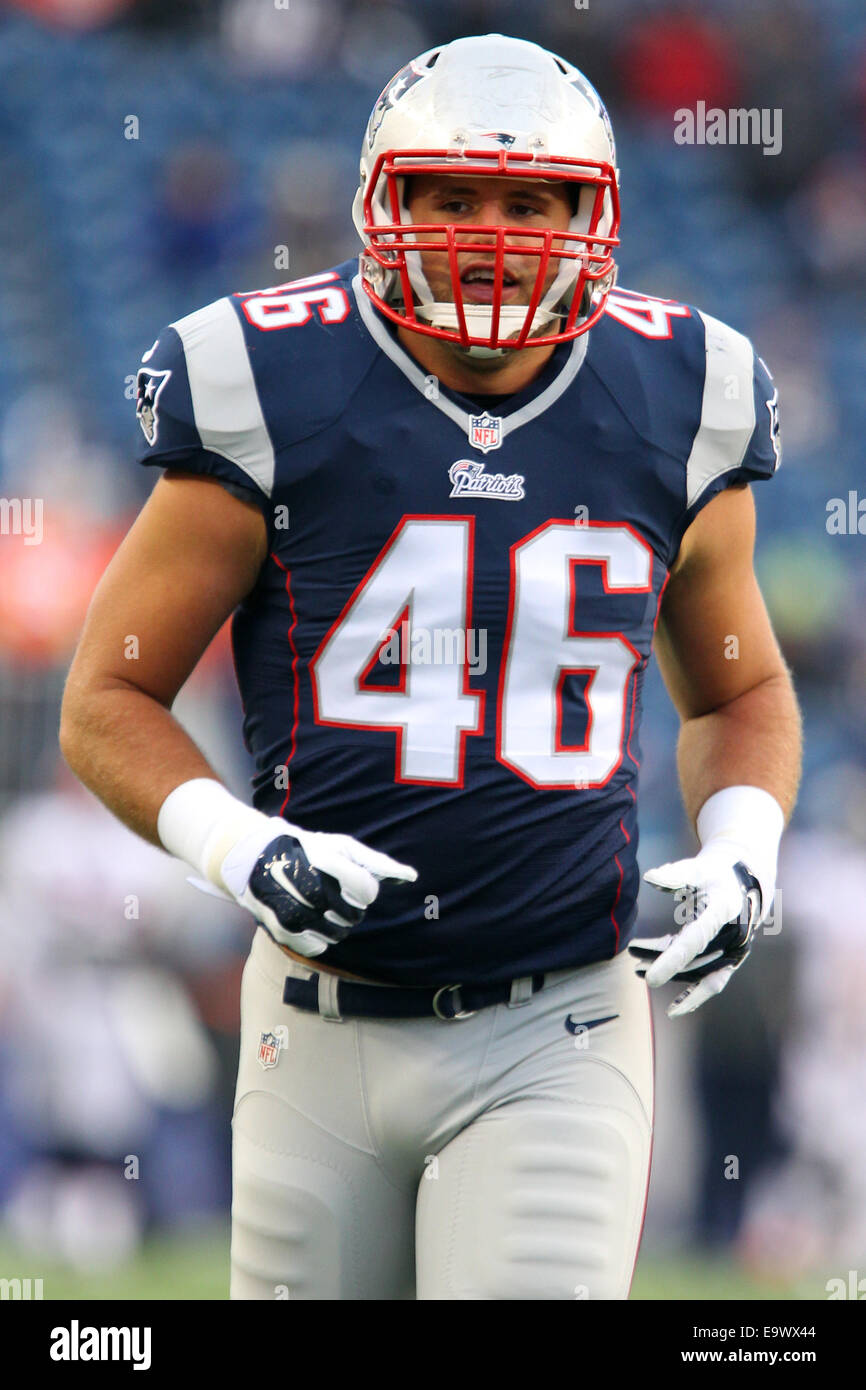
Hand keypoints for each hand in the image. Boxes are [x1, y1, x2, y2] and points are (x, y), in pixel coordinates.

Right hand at [220, 818, 417, 956]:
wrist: (256, 856)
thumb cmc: (309, 850)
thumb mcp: (342, 846)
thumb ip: (377, 863)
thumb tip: (411, 876)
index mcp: (328, 862)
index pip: (368, 892)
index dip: (364, 890)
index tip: (351, 882)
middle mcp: (310, 887)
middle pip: (354, 916)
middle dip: (349, 907)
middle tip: (333, 892)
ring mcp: (294, 911)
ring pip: (337, 934)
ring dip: (335, 924)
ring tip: (320, 905)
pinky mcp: (282, 930)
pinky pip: (316, 946)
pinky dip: (317, 937)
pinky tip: (308, 919)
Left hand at [628, 845, 763, 1016]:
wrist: (745, 882)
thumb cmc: (717, 873)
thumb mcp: (698, 867)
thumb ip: (675, 874)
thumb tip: (650, 877)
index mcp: (723, 911)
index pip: (694, 940)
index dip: (671, 960)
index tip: (651, 979)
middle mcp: (733, 936)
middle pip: (694, 961)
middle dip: (661, 964)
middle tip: (633, 962)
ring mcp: (734, 951)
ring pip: (699, 972)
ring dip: (670, 973)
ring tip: (636, 967)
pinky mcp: (730, 959)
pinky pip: (713, 982)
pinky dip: (693, 994)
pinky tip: (674, 1007)